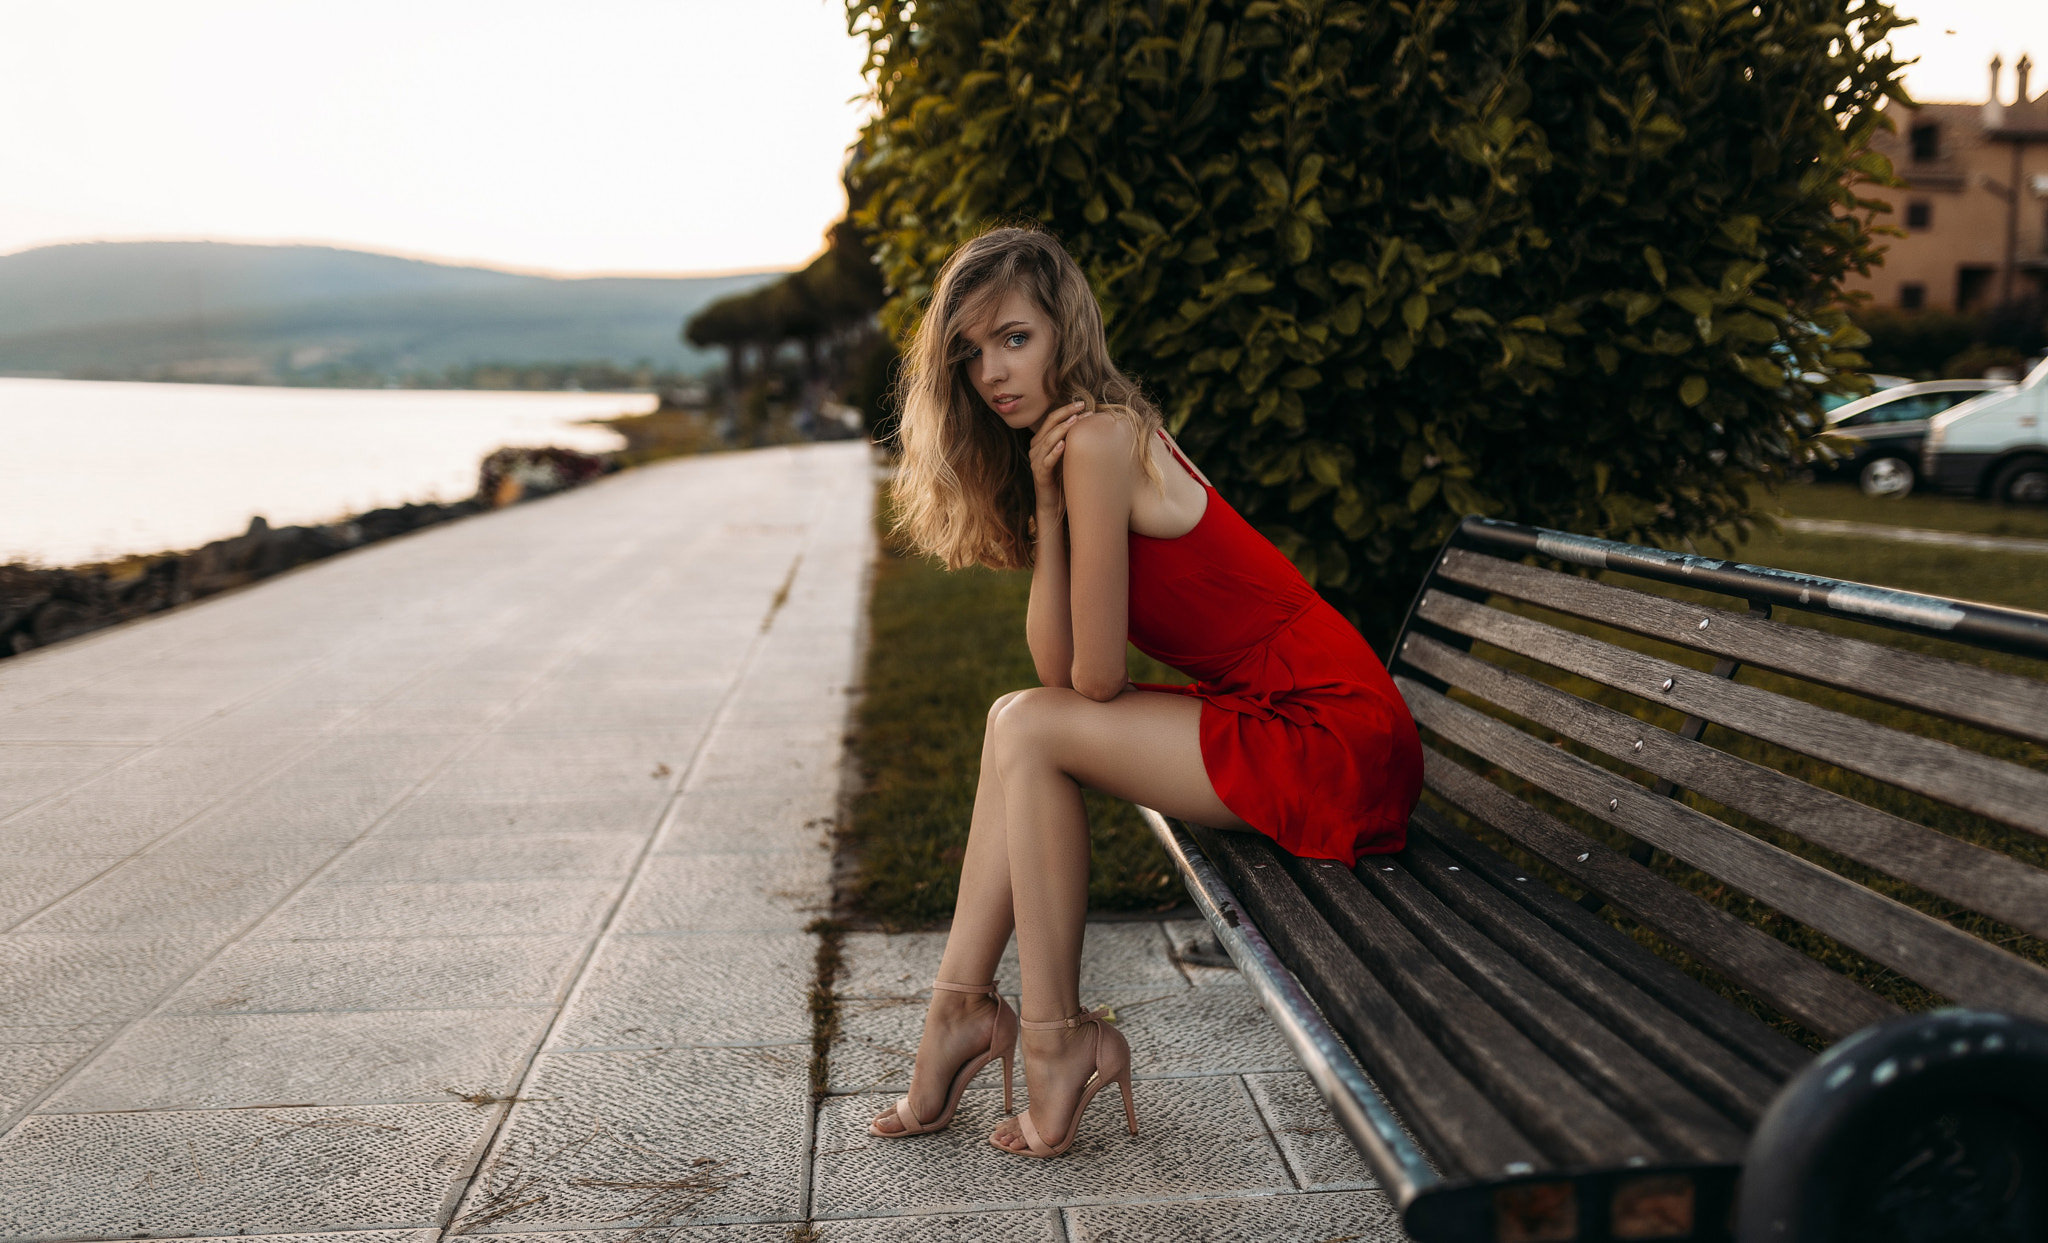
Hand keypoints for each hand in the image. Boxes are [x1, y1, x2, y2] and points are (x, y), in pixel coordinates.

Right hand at [1029, 401, 1085, 518]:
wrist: (1052, 503)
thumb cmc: (1061, 477)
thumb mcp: (1066, 455)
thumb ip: (1071, 440)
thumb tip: (1089, 423)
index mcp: (1040, 441)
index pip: (1051, 419)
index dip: (1065, 410)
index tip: (1082, 404)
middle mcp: (1035, 449)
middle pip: (1049, 425)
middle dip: (1066, 414)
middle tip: (1082, 407)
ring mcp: (1036, 461)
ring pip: (1048, 440)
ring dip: (1062, 429)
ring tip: (1075, 421)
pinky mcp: (1040, 474)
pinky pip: (1047, 460)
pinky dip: (1055, 451)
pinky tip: (1063, 445)